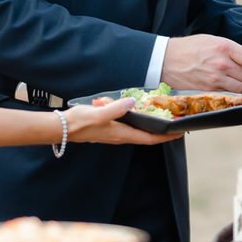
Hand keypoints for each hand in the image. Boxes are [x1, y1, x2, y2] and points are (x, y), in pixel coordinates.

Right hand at [63, 98, 177, 144]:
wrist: (61, 128)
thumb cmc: (80, 123)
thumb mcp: (99, 114)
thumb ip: (116, 108)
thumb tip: (132, 103)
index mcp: (122, 134)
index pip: (150, 138)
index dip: (166, 136)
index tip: (179, 133)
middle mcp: (121, 136)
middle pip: (147, 136)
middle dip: (163, 132)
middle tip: (176, 124)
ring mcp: (115, 133)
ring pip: (138, 131)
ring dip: (149, 126)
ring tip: (160, 116)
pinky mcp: (109, 129)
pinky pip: (127, 125)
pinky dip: (134, 119)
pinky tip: (130, 108)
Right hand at [162, 34, 241, 91]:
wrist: (166, 59)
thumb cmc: (190, 48)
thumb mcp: (213, 40)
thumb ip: (232, 50)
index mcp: (226, 47)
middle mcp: (223, 63)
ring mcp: (216, 77)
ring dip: (241, 85)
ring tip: (231, 78)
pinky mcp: (210, 88)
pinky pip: (230, 93)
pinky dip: (231, 90)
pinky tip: (223, 83)